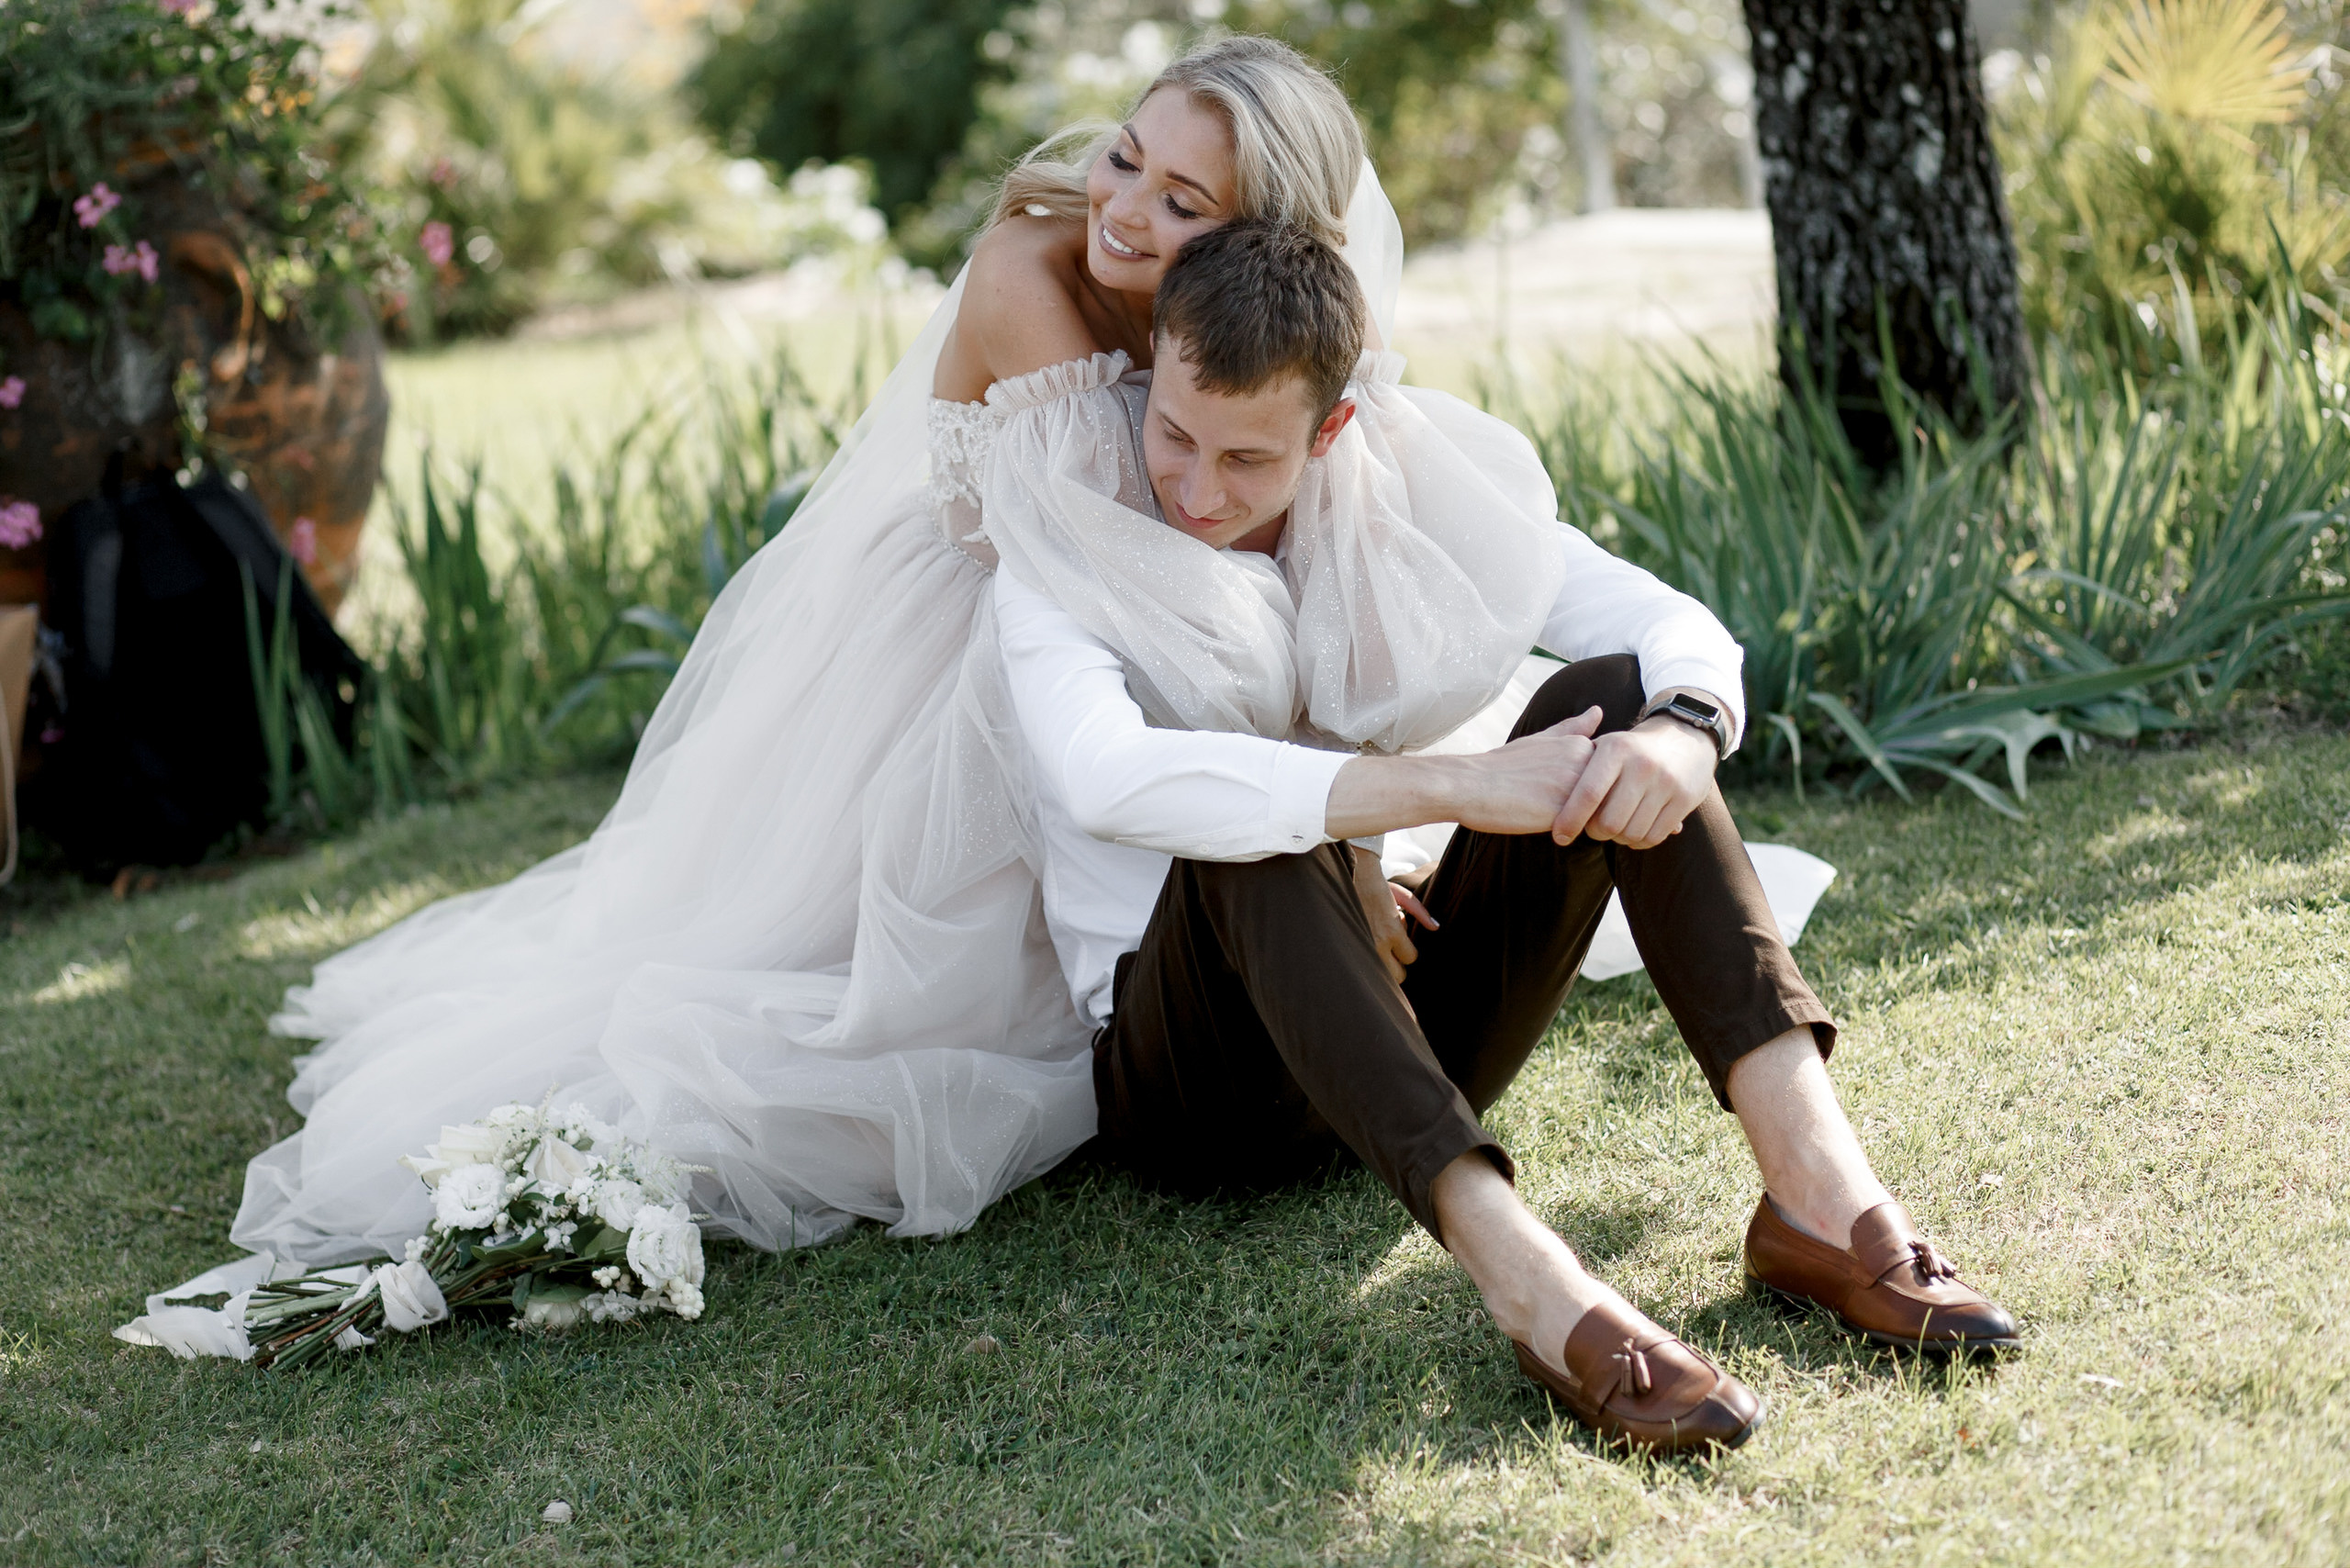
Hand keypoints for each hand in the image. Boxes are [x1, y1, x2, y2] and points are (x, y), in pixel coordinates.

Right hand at [1350, 846, 1438, 985]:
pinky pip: (1365, 967)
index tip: (1401, 940)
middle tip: (1392, 949)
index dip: (1409, 951)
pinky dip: (1369, 961)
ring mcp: (1363, 948)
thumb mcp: (1402, 896)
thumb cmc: (1377, 886)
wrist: (1350, 877)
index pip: (1411, 957)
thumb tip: (1435, 928)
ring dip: (1384, 965)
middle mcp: (1378, 944)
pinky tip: (1366, 946)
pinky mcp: (1351, 948)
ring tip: (1379, 946)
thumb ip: (1421, 913)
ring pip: (1381, 975)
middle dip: (1398, 964)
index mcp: (1392, 931)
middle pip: (1398, 975)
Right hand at [1444, 706, 1606, 835]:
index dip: (1578, 790)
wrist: (1468, 785)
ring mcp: (1576, 786)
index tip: (1549, 789)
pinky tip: (1544, 824)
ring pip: (1595, 814)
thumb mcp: (1539, 740)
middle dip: (1584, 806)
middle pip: (1602, 796)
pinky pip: (1582, 830)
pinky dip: (1569, 831)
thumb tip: (1598, 711)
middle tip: (1545, 804)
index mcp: (1579, 744)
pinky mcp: (1565, 812)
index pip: (1602, 777)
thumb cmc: (1500, 767)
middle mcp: (1583, 762)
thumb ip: (1572, 729)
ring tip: (1544, 814)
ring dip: (1579, 820)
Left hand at [1548, 715, 1716, 848]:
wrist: (1686, 737)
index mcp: (1616, 749)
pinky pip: (1654, 836)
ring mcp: (1666, 783)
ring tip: (1613, 828)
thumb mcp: (1607, 744)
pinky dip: (1639, 841)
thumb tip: (1544, 794)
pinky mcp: (1685, 799)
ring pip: (1631, 833)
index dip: (1570, 819)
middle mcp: (1642, 765)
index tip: (1559, 836)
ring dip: (1618, 838)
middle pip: (1609, 821)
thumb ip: (1578, 765)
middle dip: (1595, 832)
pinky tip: (1633, 832)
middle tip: (1593, 828)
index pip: (1588, 793)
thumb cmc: (1632, 749)